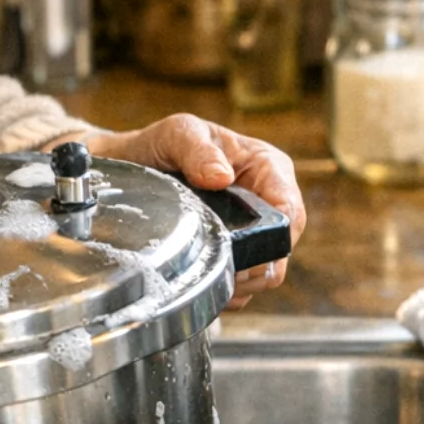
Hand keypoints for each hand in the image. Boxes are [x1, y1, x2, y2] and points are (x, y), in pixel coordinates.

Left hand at [82, 115, 306, 310]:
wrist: (134, 164)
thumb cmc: (164, 143)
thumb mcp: (178, 135)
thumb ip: (198, 151)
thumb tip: (221, 177)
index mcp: (267, 167)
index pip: (289, 210)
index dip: (275, 236)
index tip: (244, 248)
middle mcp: (268, 199)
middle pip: (283, 248)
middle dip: (257, 266)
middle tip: (218, 267)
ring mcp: (253, 227)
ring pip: (267, 271)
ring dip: (241, 281)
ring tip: (206, 273)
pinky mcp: (238, 249)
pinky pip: (246, 283)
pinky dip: (228, 289)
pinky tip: (203, 281)